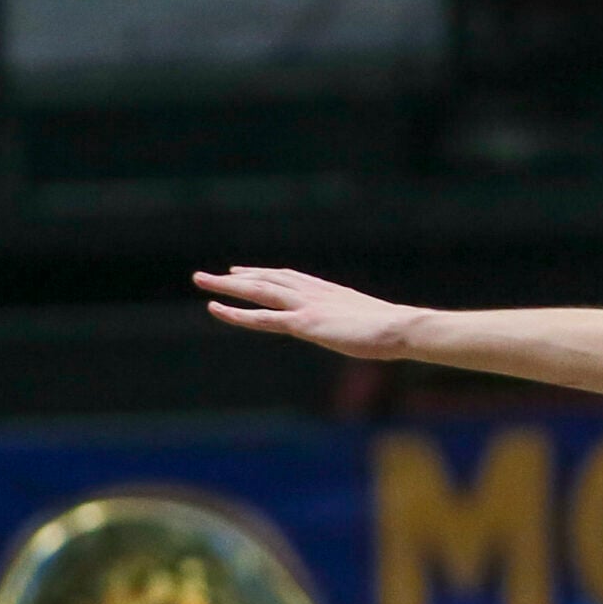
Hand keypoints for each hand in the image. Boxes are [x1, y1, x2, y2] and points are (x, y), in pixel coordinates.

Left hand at [196, 267, 423, 358]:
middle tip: (212, 276)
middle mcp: (313, 293)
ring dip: (227, 285)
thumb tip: (375, 331)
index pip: (289, 278)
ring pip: (258, 291)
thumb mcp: (375, 323)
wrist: (401, 327)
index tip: (245, 272)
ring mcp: (306, 306)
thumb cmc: (397, 329)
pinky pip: (262, 318)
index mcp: (329, 292)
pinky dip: (236, 313)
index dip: (264, 274)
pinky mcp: (303, 324)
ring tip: (202, 280)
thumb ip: (363, 323)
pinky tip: (215, 308)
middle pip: (268, 279)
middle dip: (238, 277)